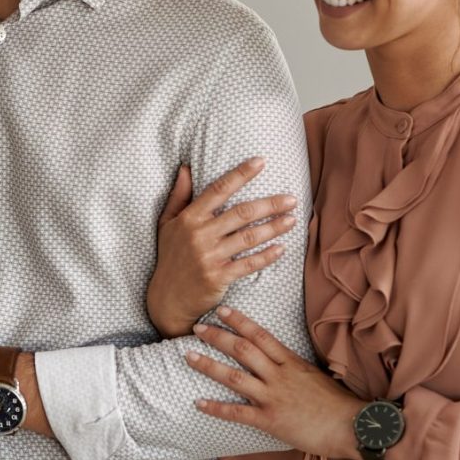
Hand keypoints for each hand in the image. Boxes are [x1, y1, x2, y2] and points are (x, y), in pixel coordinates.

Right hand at [146, 158, 298, 337]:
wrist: (167, 298)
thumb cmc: (170, 257)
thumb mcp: (167, 224)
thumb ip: (178, 196)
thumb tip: (185, 167)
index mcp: (189, 218)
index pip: (218, 190)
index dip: (240, 174)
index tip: (260, 162)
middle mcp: (200, 235)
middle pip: (241, 213)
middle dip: (270, 204)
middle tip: (291, 199)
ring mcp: (209, 256)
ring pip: (249, 237)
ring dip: (274, 228)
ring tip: (292, 220)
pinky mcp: (218, 276)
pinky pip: (248, 264)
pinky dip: (267, 256)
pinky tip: (282, 249)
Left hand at [186, 306, 364, 459]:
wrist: (354, 426)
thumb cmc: (339, 405)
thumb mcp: (316, 377)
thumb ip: (296, 370)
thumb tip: (283, 365)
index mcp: (292, 363)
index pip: (261, 335)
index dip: (239, 321)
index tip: (222, 311)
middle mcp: (279, 375)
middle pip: (243, 349)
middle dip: (217, 336)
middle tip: (196, 328)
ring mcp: (273, 396)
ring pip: (234, 376)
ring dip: (208, 365)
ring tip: (188, 356)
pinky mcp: (270, 419)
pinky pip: (237, 412)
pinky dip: (216, 407)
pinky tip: (198, 403)